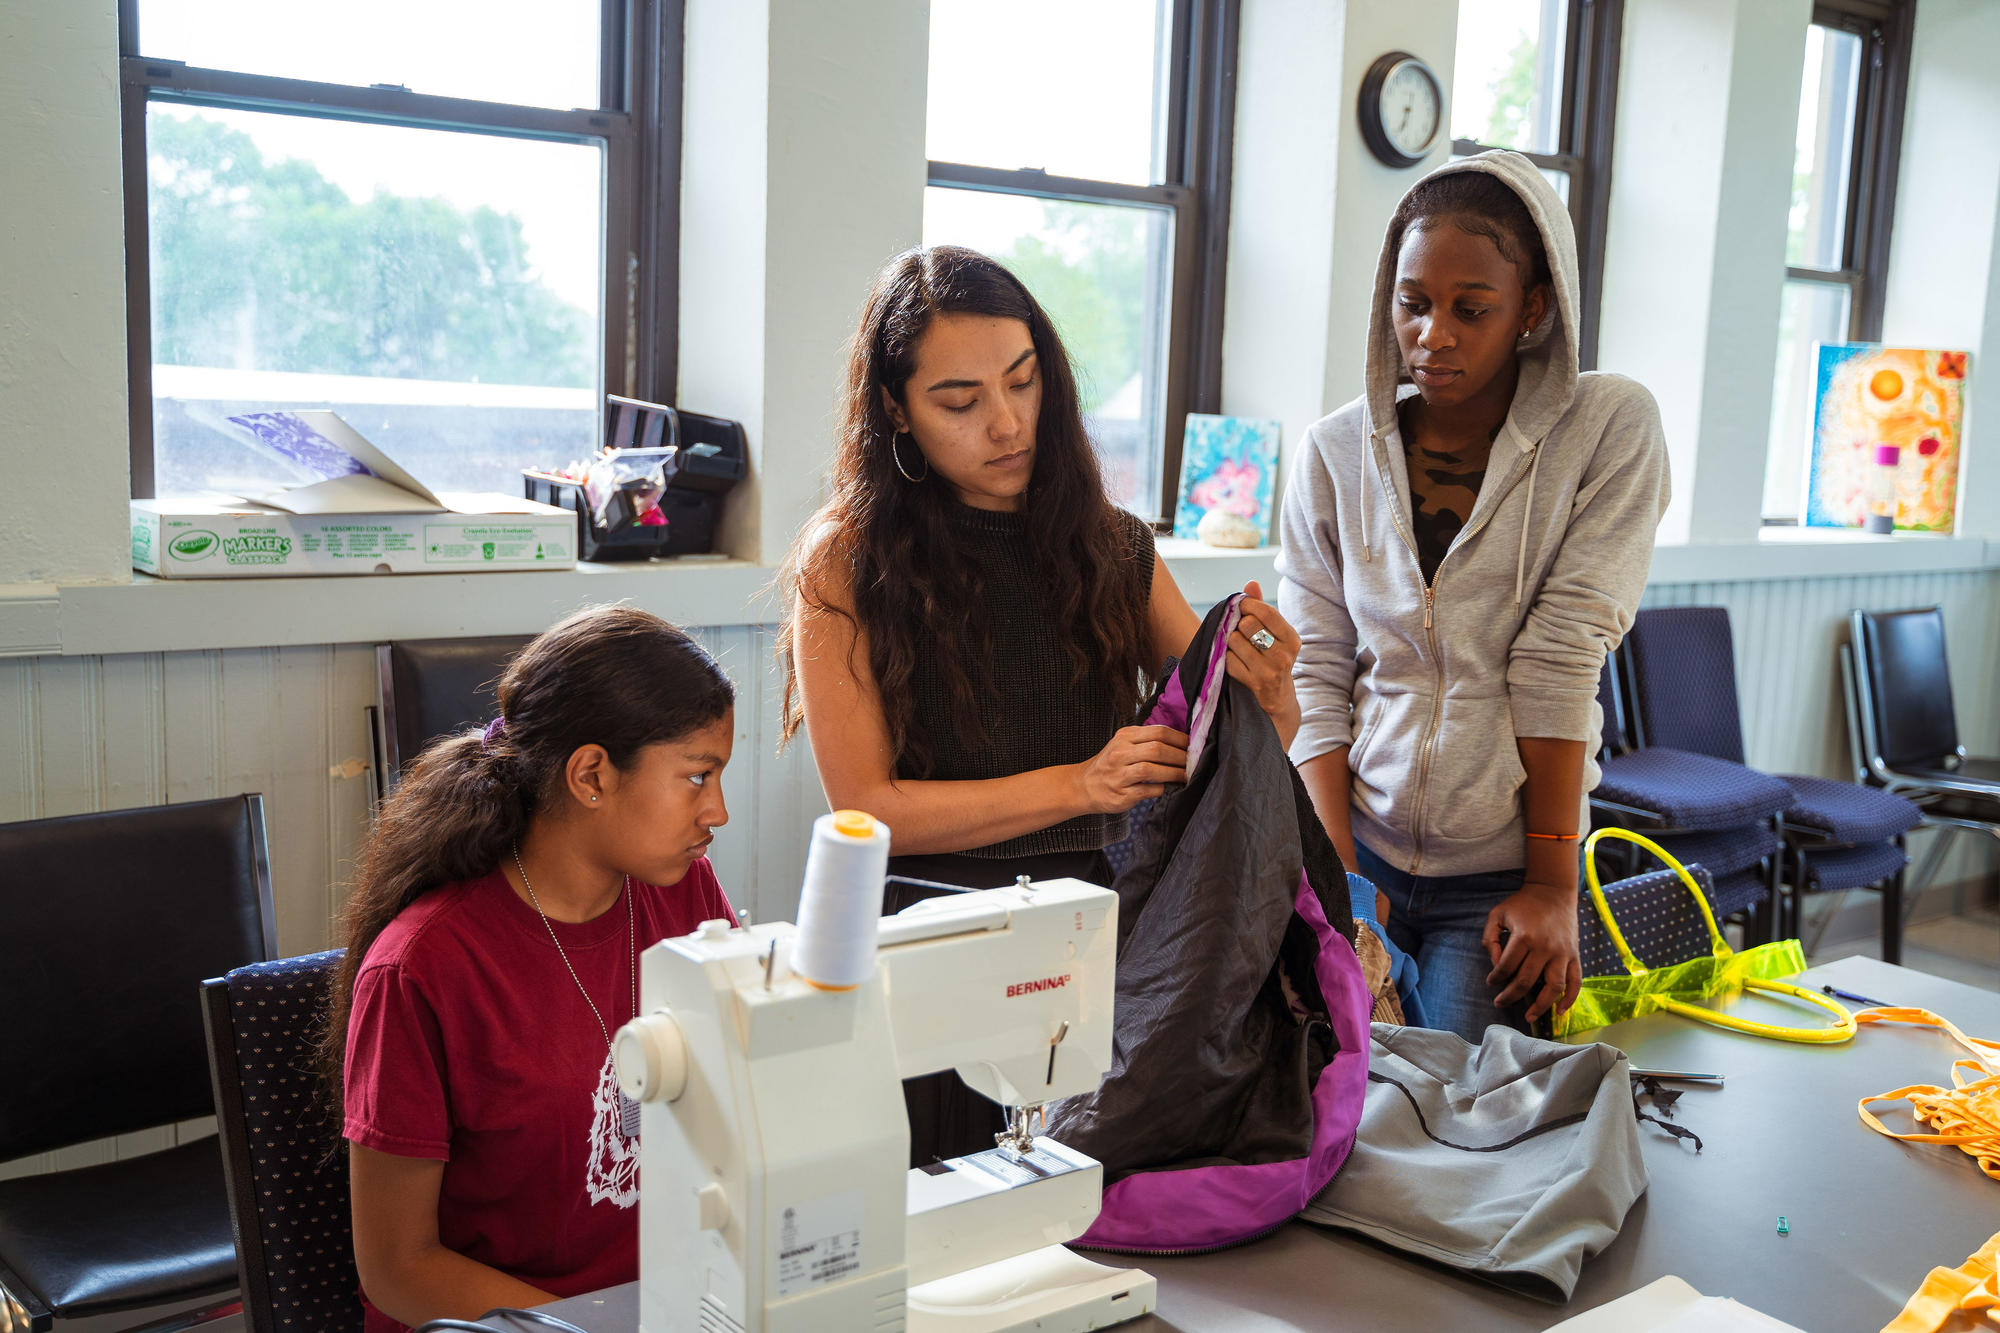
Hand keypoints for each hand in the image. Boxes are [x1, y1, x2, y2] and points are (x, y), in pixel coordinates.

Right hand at [1075, 725, 1188, 814]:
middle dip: (1179, 756)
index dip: (1179, 739)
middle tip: (1192, 762)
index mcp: (1124, 736)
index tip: (1192, 746)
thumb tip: (1181, 743)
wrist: (1084, 786)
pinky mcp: (1121, 794)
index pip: (1158, 732)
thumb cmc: (1111, 765)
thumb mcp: (1124, 744)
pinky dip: (1161, 788)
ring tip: (1185, 776)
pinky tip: (1168, 787)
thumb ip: (1147, 740)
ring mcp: (1119, 774)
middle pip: (1157, 749)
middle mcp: (1120, 753)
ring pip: (1151, 769)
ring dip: (1173, 773)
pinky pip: (1147, 790)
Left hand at [1227, 581, 1301, 738]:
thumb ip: (1262, 608)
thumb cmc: (1273, 659)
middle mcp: (1284, 655)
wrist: (1278, 698)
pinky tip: (1236, 661)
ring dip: (1231, 642)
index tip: (1241, 605)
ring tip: (1239, 647)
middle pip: (1248, 624)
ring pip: (1235, 640)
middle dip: (1239, 624)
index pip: (1266, 612)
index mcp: (1292, 639)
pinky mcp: (1253, 683)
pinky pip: (1228, 659)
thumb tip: (1251, 583)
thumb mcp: (1275, 635)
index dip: (1248, 604)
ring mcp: (1269, 671)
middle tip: (1242, 631)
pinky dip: (1227, 657)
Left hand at [1481, 881, 1582, 1023]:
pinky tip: (1560, 1012)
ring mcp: (1563, 953)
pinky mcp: (1575, 956)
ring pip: (1554, 988)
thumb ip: (1490, 939)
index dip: (1495, 978)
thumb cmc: (1522, 904)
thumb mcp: (1497, 914)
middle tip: (1499, 1003)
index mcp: (1524, 937)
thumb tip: (1495, 965)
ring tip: (1529, 1018)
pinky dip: (1570, 999)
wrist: (1553, 891)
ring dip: (1541, 1006)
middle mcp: (1545, 948)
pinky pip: (1576, 982)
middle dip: (1510, 996)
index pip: (1506, 967)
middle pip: (1526, 981)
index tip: (1491, 982)